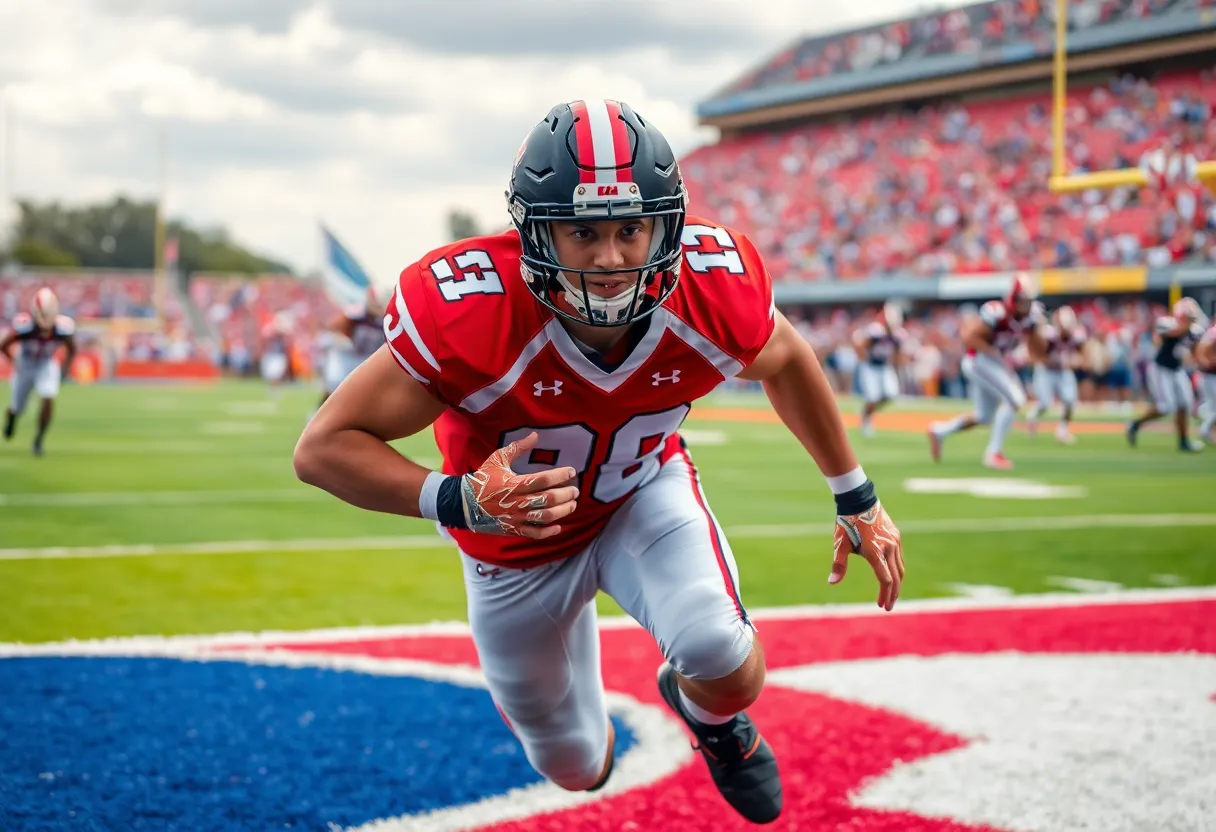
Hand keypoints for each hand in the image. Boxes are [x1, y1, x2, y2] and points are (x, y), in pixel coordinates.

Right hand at [460, 432, 578, 538]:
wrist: (464, 503)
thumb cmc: (483, 479)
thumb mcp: (498, 459)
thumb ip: (518, 448)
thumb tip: (535, 435)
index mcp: (515, 483)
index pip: (544, 479)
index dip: (561, 476)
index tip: (572, 472)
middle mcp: (517, 501)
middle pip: (549, 499)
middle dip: (566, 495)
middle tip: (576, 490)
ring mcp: (516, 517)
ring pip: (545, 517)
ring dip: (562, 511)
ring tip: (572, 505)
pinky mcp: (513, 529)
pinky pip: (534, 533)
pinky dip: (548, 532)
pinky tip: (558, 526)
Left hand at [830, 501, 904, 610]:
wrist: (859, 500)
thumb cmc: (846, 523)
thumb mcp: (840, 544)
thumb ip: (839, 565)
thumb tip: (832, 583)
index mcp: (875, 552)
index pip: (885, 579)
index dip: (884, 594)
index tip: (881, 605)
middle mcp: (889, 547)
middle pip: (896, 577)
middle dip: (893, 594)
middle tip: (888, 606)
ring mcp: (895, 541)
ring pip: (900, 567)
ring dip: (897, 583)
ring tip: (891, 594)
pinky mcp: (896, 536)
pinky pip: (899, 557)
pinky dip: (897, 570)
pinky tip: (892, 576)